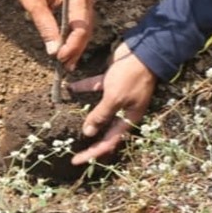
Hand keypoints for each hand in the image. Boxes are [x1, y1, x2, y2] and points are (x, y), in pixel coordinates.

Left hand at [7, 0, 95, 67]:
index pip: (80, 29)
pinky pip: (82, 16)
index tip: (60, 60)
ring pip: (85, 24)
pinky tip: (67, 43)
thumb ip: (46, 28)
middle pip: (86, 28)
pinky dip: (75, 30)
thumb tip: (54, 51)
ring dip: (76, 41)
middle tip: (65, 66)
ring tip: (66, 60)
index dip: (72, 47)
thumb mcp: (34, 3)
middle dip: (75, 48)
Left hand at [68, 42, 157, 164]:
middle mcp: (123, 111)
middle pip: (104, 130)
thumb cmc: (131, 77)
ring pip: (99, 110)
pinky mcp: (112, 82)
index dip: (92, 153)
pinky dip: (83, 88)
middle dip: (89, 139)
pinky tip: (70, 87)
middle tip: (72, 149)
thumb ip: (101, 115)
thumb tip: (87, 133)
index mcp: (128, 119)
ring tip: (68, 120)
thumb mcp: (115, 98)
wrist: (142, 51)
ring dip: (85, 114)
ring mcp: (118, 96)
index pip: (109, 142)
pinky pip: (95, 88)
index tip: (76, 161)